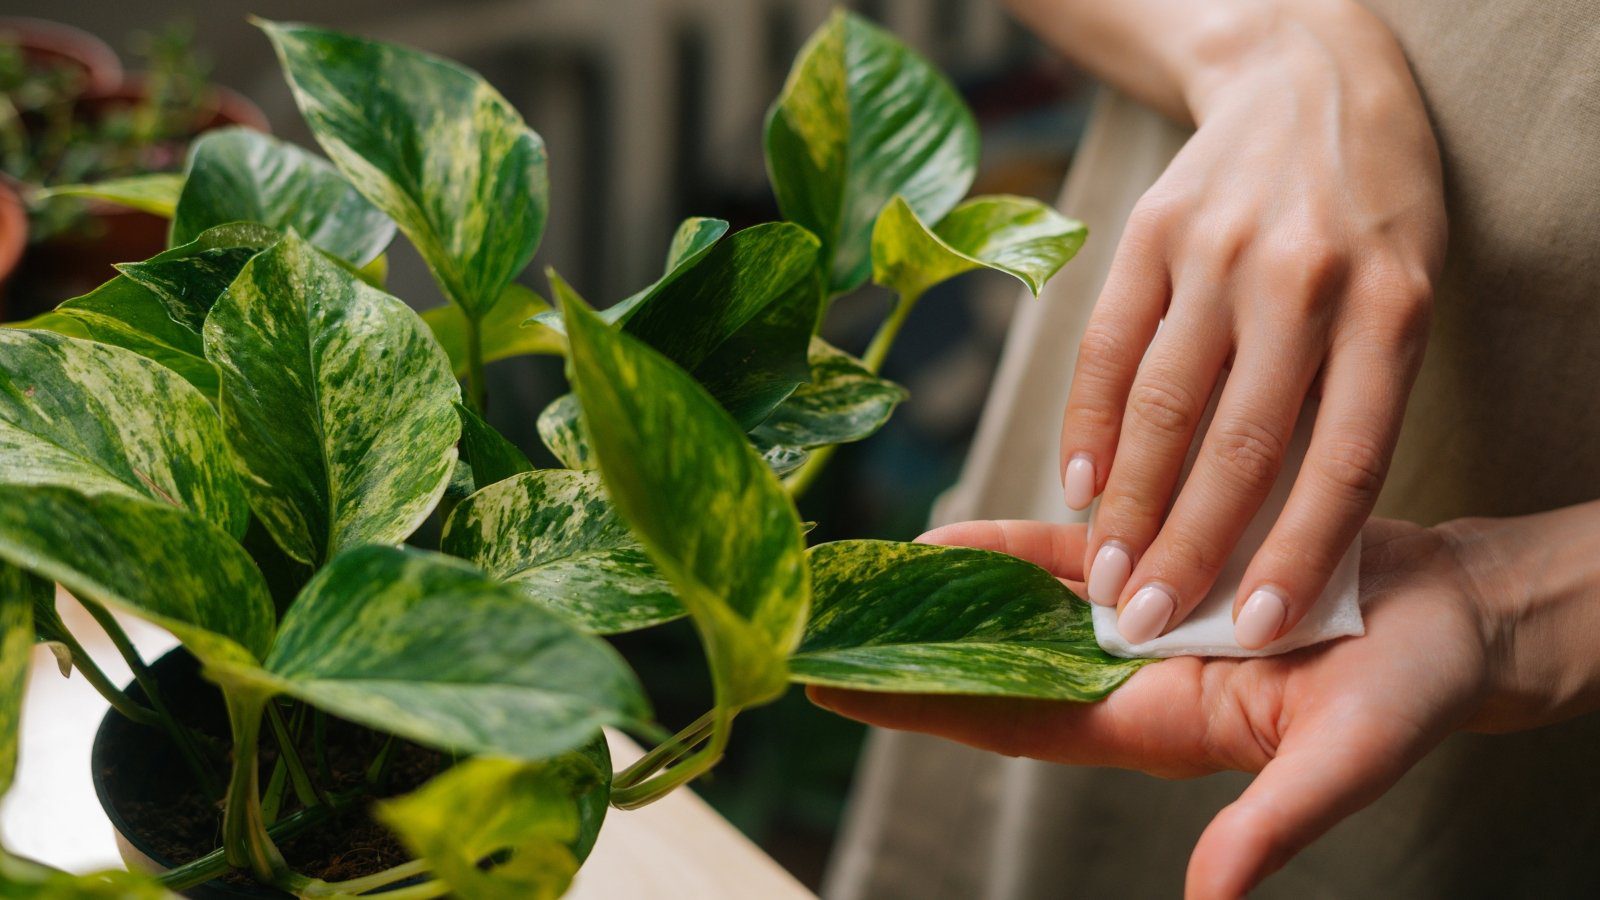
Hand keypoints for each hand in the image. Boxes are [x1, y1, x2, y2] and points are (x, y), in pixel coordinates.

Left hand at [810, 517, 1502, 898]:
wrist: (1454, 617)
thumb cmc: (1413, 692)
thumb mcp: (1349, 757)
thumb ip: (1278, 818)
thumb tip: (1215, 895)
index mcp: (1153, 727)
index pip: (1010, 724)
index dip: (921, 711)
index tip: (832, 694)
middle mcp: (1128, 679)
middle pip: (991, 671)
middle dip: (904, 656)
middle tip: (812, 630)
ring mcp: (1140, 622)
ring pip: (1013, 611)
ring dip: (939, 598)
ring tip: (857, 579)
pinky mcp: (1161, 562)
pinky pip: (1063, 558)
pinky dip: (1004, 547)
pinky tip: (947, 536)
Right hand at [1059, 2, 1446, 647]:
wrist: (1308, 80)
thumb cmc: (1369, 218)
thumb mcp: (1397, 299)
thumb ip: (1343, 400)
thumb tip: (1272, 533)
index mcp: (1390, 307)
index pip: (1341, 460)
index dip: (1296, 553)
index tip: (1250, 628)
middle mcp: (1302, 280)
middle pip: (1236, 445)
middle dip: (1186, 549)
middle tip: (1142, 624)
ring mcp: (1218, 250)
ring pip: (1162, 404)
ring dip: (1127, 503)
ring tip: (1102, 574)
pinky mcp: (1149, 230)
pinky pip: (1108, 345)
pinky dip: (1087, 422)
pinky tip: (1077, 482)